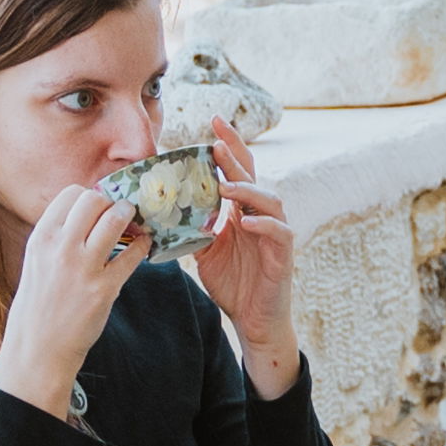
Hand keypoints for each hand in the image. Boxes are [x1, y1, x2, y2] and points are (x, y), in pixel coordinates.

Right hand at [0, 181, 153, 420]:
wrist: (39, 348)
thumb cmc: (39, 303)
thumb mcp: (37, 261)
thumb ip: (58, 235)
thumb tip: (89, 210)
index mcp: (41, 238)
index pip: (71, 194)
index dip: (91, 196)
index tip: (101, 205)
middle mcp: (60, 248)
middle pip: (94, 200)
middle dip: (111, 202)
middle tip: (120, 213)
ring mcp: (83, 268)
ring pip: (115, 220)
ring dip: (130, 216)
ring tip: (135, 223)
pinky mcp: (104, 289)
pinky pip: (132, 255)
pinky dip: (143, 245)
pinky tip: (143, 246)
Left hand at [194, 135, 302, 391]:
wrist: (254, 322)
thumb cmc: (234, 285)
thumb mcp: (205, 252)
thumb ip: (194, 227)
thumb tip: (161, 210)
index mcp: (243, 212)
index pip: (237, 172)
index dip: (228, 147)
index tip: (212, 124)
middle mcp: (262, 217)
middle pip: (254, 176)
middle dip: (237, 155)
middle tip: (217, 138)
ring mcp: (275, 234)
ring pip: (270, 200)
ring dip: (248, 190)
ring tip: (226, 185)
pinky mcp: (283, 256)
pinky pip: (279, 233)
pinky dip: (264, 225)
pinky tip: (246, 222)